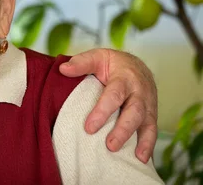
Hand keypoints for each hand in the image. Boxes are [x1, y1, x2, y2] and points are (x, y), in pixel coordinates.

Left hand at [59, 48, 157, 162]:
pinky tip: (141, 159)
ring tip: (131, 156)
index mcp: (125, 76)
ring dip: (140, 141)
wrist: (136, 65)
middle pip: (134, 111)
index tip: (89, 127)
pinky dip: (148, 145)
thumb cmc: (112, 63)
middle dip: (122, 130)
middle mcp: (140, 91)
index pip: (115, 94)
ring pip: (147, 122)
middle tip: (109, 145)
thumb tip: (63, 69)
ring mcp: (148, 103)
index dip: (102, 111)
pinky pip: (153, 130)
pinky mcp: (151, 113)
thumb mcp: (97, 56)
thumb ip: (81, 63)